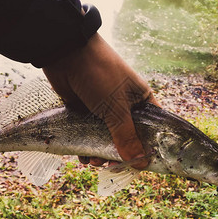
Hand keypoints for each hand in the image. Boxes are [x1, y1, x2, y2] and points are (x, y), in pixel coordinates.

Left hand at [42, 33, 159, 168]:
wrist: (65, 53)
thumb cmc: (99, 74)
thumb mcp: (116, 107)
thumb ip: (126, 135)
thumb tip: (140, 163)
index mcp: (141, 100)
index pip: (151, 129)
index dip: (148, 148)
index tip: (142, 165)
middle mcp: (125, 106)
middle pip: (127, 138)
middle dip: (119, 154)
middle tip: (110, 166)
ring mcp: (104, 110)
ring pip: (106, 138)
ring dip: (101, 153)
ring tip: (93, 161)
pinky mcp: (85, 112)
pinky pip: (88, 134)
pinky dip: (86, 146)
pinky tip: (83, 157)